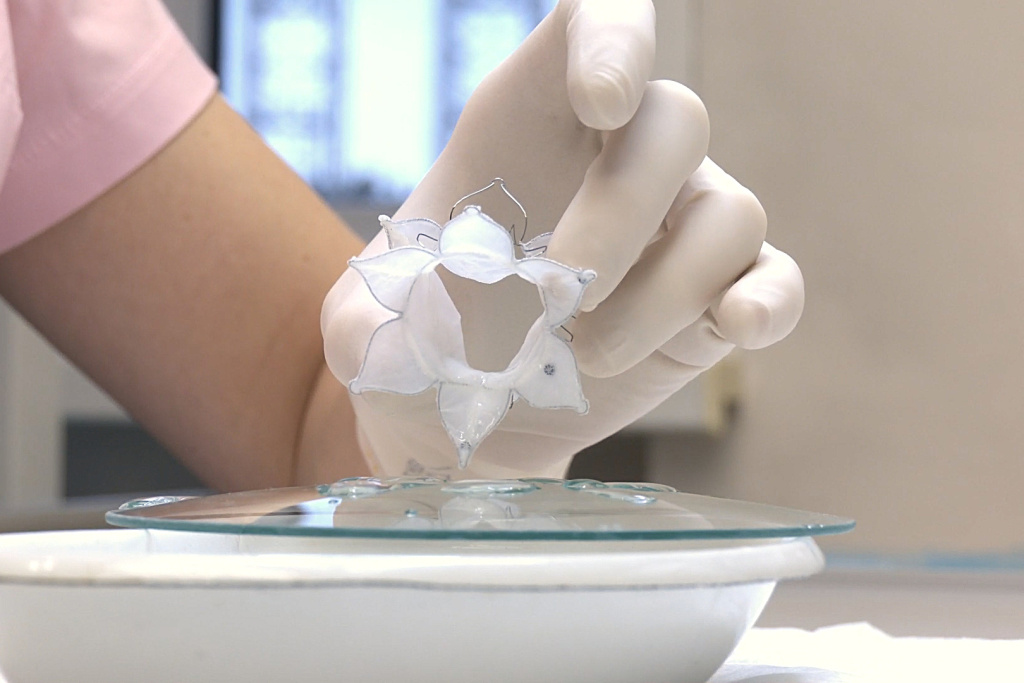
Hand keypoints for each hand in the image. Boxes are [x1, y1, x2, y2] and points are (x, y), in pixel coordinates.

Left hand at [321, 0, 802, 478]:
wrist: (465, 419)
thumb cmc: (413, 348)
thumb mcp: (368, 327)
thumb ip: (394, 316)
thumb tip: (468, 320)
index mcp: (530, 121)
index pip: (595, 25)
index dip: (615, 39)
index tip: (601, 101)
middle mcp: (620, 156)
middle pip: (677, 122)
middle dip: (620, 216)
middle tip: (558, 299)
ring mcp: (678, 227)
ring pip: (730, 213)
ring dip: (662, 294)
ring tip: (589, 354)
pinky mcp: (712, 300)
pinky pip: (774, 280)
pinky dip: (766, 303)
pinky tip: (732, 329)